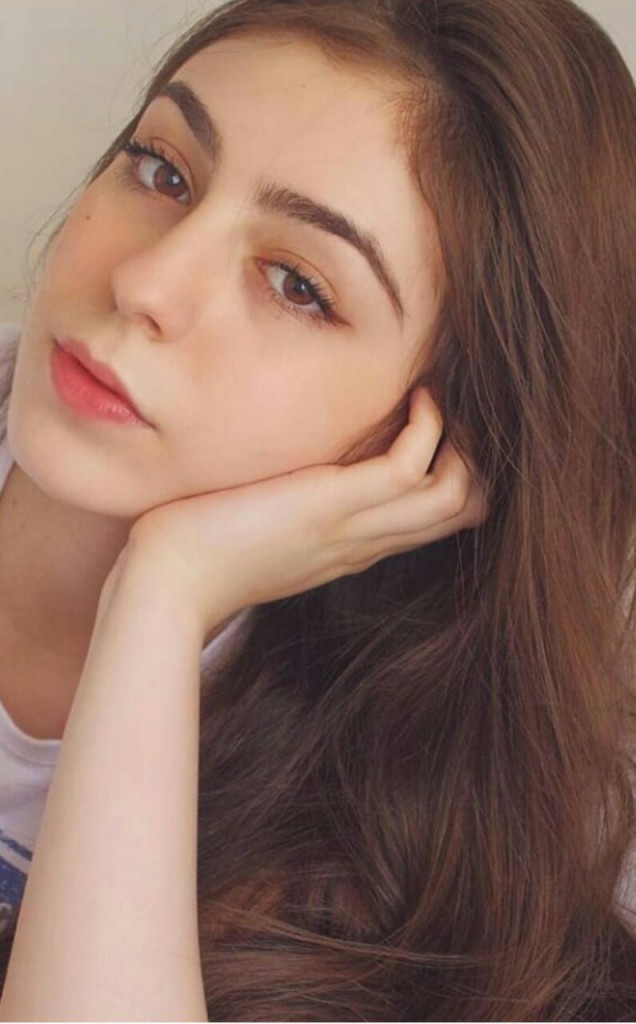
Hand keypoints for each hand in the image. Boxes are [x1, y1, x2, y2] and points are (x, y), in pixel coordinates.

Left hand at [117, 387, 487, 638]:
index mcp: (353, 547)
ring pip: (455, 494)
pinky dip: (428, 425)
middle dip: (471, 458)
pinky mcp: (334, 504)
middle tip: (447, 410)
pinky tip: (412, 399)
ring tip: (431, 398)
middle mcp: (366, 540)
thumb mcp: (266, 532)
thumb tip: (299, 474)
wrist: (169, 581)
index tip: (434, 430)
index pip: (435, 521)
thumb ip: (296, 510)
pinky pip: (412, 463)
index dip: (452, 475)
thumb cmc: (201, 555)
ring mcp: (355, 525)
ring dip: (460, 440)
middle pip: (462, 511)